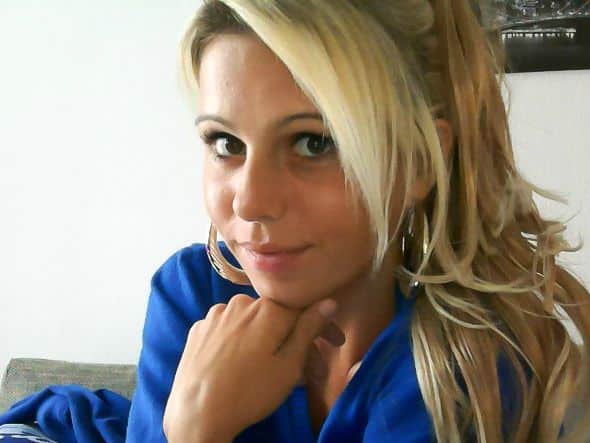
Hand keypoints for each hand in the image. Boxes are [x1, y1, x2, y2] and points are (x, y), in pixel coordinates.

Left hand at [162, 294, 344, 442]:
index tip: (335, 343)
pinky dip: (239, 341)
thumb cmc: (250, 392)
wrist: (196, 413)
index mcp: (268, 308)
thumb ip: (309, 329)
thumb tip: (328, 302)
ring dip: (265, 339)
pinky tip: (240, 363)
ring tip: (271, 368)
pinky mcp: (198, 329)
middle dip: (293, 337)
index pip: (304, 310)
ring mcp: (215, 315)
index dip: (322, 328)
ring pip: (251, 322)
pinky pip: (228, 330)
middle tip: (307, 369)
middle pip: (276, 317)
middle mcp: (241, 303)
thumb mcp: (289, 366)